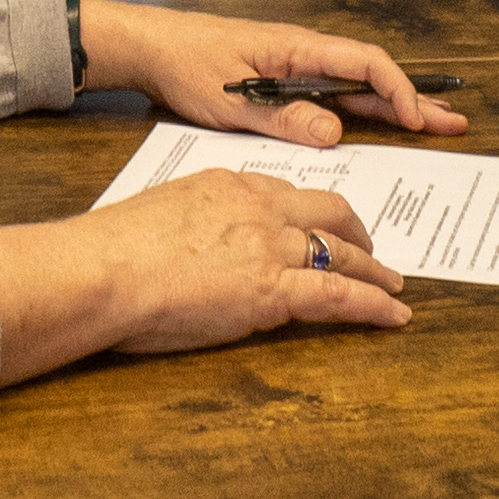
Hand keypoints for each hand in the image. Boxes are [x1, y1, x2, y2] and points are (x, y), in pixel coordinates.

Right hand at [0, 170, 410, 381]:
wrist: (104, 269)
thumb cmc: (112, 250)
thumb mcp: (161, 210)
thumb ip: (195, 219)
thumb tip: (200, 242)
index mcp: (229, 183)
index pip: (287, 192)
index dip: (312, 211)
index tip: (322, 223)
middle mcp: (259, 207)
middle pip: (329, 212)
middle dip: (357, 231)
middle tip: (371, 250)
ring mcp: (270, 246)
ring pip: (341, 252)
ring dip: (374, 271)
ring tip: (394, 287)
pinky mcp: (274, 290)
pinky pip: (339, 295)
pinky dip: (374, 304)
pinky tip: (394, 315)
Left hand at [76, 0, 469, 146]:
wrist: (152, 48)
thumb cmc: (187, 64)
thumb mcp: (231, 100)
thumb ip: (283, 118)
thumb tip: (336, 134)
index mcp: (298, 49)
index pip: (365, 62)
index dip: (396, 90)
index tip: (415, 120)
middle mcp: (305, 55)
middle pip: (372, 75)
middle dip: (414, 98)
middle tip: (456, 122)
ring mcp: (297, 69)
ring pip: (357, 87)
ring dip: (394, 105)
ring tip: (435, 124)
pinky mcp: (285, 83)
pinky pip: (333, 96)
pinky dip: (363, 111)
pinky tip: (379, 126)